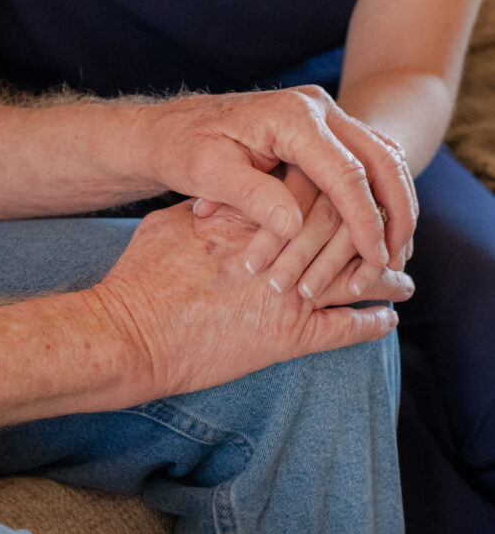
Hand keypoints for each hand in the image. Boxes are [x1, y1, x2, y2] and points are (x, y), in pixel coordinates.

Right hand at [91, 201, 412, 402]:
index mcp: (249, 219)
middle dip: (370, 232)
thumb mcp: (169, 224)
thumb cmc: (140, 277)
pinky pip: (343, 330)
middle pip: (342, 231)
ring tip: (402, 279)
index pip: (309, 195)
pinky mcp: (285, 339)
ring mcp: (286, 296)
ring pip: (354, 279)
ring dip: (383, 278)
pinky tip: (387, 321)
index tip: (346, 198)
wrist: (130, 331)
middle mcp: (277, 252)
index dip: (334, 195)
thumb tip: (222, 202)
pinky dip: (370, 324)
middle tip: (389, 235)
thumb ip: (206, 210)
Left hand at [141, 85, 417, 274]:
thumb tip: (292, 225)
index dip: (364, 218)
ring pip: (383, 158)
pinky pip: (368, 160)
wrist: (172, 128)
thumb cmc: (184, 148)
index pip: (344, 171)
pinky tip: (382, 232)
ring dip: (395, 204)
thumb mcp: (206, 172)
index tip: (375, 258)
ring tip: (396, 253)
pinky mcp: (324, 131)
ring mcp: (324, 116)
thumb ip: (251, 195)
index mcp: (291, 116)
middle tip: (396, 261)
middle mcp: (317, 108)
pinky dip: (381, 195)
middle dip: (395, 212)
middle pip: (380, 159)